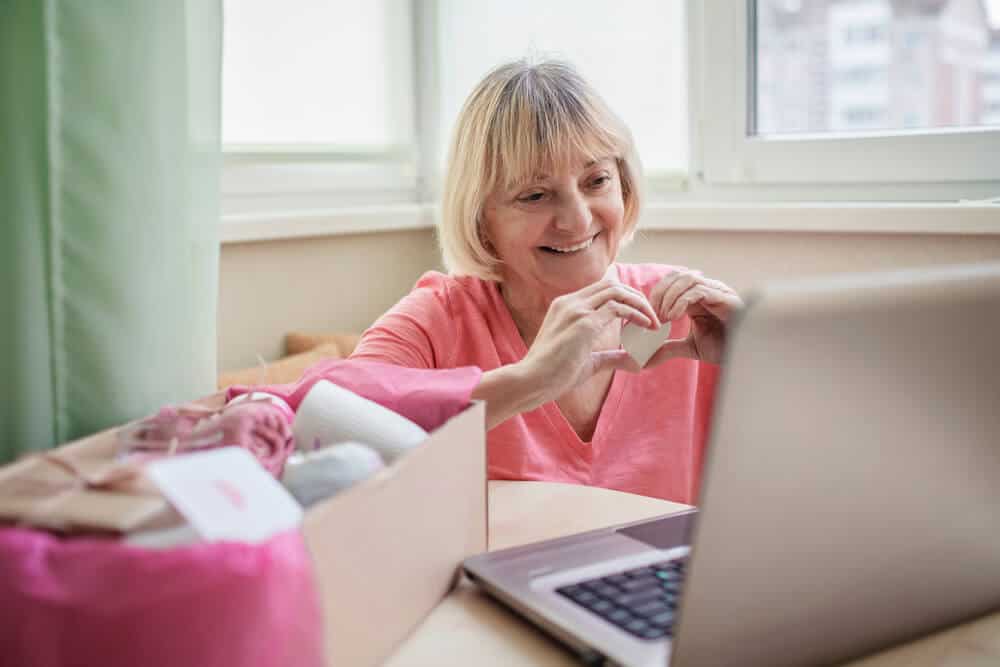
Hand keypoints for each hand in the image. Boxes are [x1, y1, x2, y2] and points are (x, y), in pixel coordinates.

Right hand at [519, 279, 659, 401]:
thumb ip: (609, 356)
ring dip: (640, 304)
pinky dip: (636, 314)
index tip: (640, 316)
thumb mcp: (587, 362)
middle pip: (612, 285)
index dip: (625, 298)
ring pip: (617, 291)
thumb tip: (633, 360)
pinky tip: (646, 326)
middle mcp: (570, 302)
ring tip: (653, 322)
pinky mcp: (584, 322)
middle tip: (652, 317)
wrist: (530, 381)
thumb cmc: (553, 375)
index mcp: (566, 306)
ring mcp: (576, 310)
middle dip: (636, 297)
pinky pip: (618, 308)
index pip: (601, 290)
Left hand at [647, 270, 742, 364]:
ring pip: (687, 279)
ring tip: (664, 317)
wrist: (743, 357)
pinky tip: (674, 317)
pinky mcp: (725, 298)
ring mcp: (717, 291)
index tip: (649, 315)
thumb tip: (648, 359)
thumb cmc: (722, 348)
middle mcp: (707, 289)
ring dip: (670, 296)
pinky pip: (699, 291)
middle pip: (677, 276)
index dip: (656, 295)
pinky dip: (682, 302)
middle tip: (654, 315)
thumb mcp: (690, 347)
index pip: (671, 281)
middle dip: (661, 293)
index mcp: (697, 296)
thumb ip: (669, 348)